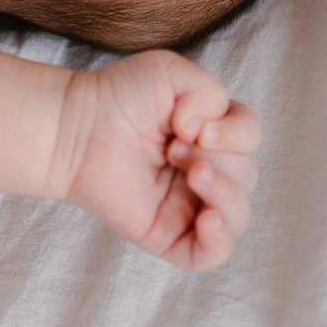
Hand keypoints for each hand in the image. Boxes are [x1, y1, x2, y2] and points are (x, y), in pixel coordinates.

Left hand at [57, 50, 258, 270]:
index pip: (250, 138)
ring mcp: (188, 206)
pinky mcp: (169, 234)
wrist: (75, 125)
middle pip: (247, 175)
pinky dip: (220, 239)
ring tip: (187, 171)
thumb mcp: (170, 72)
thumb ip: (208, 91)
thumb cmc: (118, 96)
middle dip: (218, 158)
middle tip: (173, 147)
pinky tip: (207, 218)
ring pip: (238, 215)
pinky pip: (213, 255)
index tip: (188, 123)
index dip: (234, 131)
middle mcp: (206, 171)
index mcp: (212, 137)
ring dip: (222, 190)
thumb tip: (208, 136)